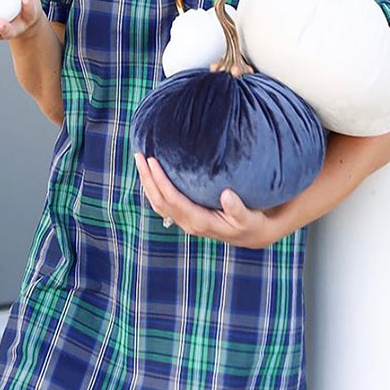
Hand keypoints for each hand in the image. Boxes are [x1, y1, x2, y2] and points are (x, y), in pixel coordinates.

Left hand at [134, 153, 273, 248]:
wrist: (250, 234)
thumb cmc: (250, 222)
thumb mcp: (248, 217)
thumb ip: (237, 208)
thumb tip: (226, 195)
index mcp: (199, 220)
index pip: (172, 199)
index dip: (160, 180)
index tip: (152, 161)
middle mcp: (187, 222)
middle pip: (158, 200)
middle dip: (147, 178)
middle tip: (138, 155)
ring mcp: (184, 221)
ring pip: (157, 203)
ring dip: (147, 182)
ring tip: (139, 161)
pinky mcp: (185, 217)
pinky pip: (163, 204)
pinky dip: (153, 189)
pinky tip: (150, 175)